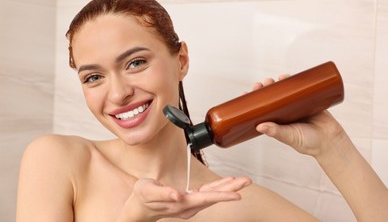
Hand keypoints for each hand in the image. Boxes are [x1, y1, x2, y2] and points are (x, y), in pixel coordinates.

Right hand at [118, 176, 250, 221]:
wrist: (138, 209)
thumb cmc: (142, 197)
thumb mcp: (147, 191)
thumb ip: (163, 193)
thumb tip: (177, 195)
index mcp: (181, 204)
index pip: (205, 198)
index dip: (222, 195)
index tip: (237, 194)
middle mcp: (189, 206)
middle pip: (214, 197)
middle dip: (231, 189)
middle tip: (247, 181)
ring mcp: (190, 205)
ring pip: (213, 195)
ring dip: (228, 188)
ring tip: (241, 180)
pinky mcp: (190, 200)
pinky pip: (208, 194)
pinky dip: (218, 187)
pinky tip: (226, 182)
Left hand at [252, 76, 345, 157]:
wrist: (331, 141)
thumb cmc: (308, 143)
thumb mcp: (289, 137)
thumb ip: (276, 132)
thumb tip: (259, 126)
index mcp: (276, 122)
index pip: (261, 109)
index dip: (253, 101)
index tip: (246, 93)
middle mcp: (284, 112)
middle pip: (271, 97)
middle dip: (264, 89)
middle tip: (260, 84)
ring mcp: (295, 105)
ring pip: (283, 91)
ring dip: (276, 84)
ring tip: (271, 80)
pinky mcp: (308, 100)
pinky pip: (298, 89)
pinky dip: (292, 81)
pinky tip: (286, 76)